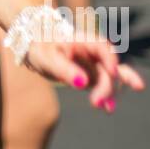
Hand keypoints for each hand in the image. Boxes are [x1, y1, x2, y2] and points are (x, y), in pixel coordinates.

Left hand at [24, 35, 145, 111]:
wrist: (36, 52)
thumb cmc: (41, 49)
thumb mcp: (48, 58)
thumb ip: (65, 69)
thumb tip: (82, 83)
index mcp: (82, 40)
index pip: (102, 46)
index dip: (110, 58)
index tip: (112, 72)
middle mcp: (92, 52)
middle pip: (107, 67)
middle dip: (106, 85)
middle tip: (96, 102)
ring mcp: (94, 64)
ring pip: (110, 77)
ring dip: (111, 91)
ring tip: (108, 107)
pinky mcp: (92, 76)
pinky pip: (104, 84)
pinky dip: (108, 95)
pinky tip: (108, 107)